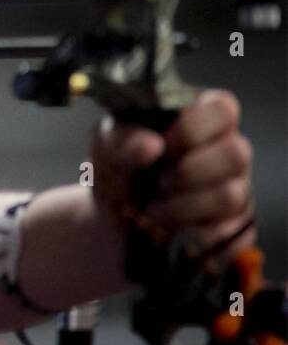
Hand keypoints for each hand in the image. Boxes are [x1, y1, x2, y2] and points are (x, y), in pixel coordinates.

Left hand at [90, 89, 255, 273]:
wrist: (113, 212)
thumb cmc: (119, 164)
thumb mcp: (108, 144)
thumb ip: (123, 138)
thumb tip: (152, 145)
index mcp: (200, 117)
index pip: (223, 109)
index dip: (194, 129)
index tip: (162, 147)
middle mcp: (226, 149)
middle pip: (236, 155)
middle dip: (189, 173)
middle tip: (157, 182)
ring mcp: (234, 185)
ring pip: (232, 196)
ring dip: (185, 208)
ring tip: (152, 210)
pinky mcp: (234, 221)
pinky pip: (235, 231)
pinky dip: (200, 236)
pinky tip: (174, 230)